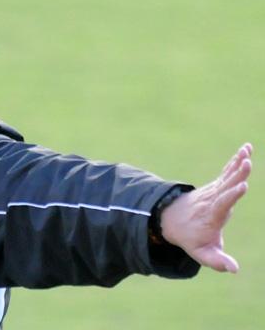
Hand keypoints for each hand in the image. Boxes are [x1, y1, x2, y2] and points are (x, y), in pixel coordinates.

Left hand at [161, 143, 252, 272]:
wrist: (170, 220)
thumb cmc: (189, 238)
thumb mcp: (200, 253)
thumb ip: (216, 261)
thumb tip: (234, 270)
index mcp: (210, 215)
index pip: (221, 204)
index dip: (231, 196)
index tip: (242, 187)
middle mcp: (212, 200)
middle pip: (225, 186)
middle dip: (236, 175)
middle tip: (247, 163)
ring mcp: (213, 191)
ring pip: (226, 176)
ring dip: (237, 164)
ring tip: (247, 151)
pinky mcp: (216, 186)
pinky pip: (227, 172)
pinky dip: (236, 161)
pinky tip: (247, 149)